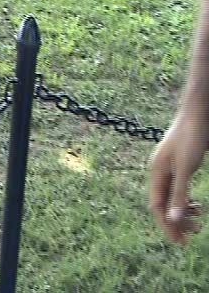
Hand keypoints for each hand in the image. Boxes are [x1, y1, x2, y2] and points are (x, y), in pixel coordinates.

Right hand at [148, 113, 206, 243]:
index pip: (157, 206)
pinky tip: (197, 204)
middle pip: (163, 203)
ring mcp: (168, 168)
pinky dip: (187, 200)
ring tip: (199, 221)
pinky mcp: (179, 164)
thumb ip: (179, 194)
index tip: (179, 241)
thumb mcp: (186, 168)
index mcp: (156, 173)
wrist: (197, 113)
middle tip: (193, 235)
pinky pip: (178, 188)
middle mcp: (159, 172)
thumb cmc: (191, 138)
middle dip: (175, 221)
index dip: (166, 225)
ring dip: (183, 211)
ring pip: (172, 197)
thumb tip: (172, 220)